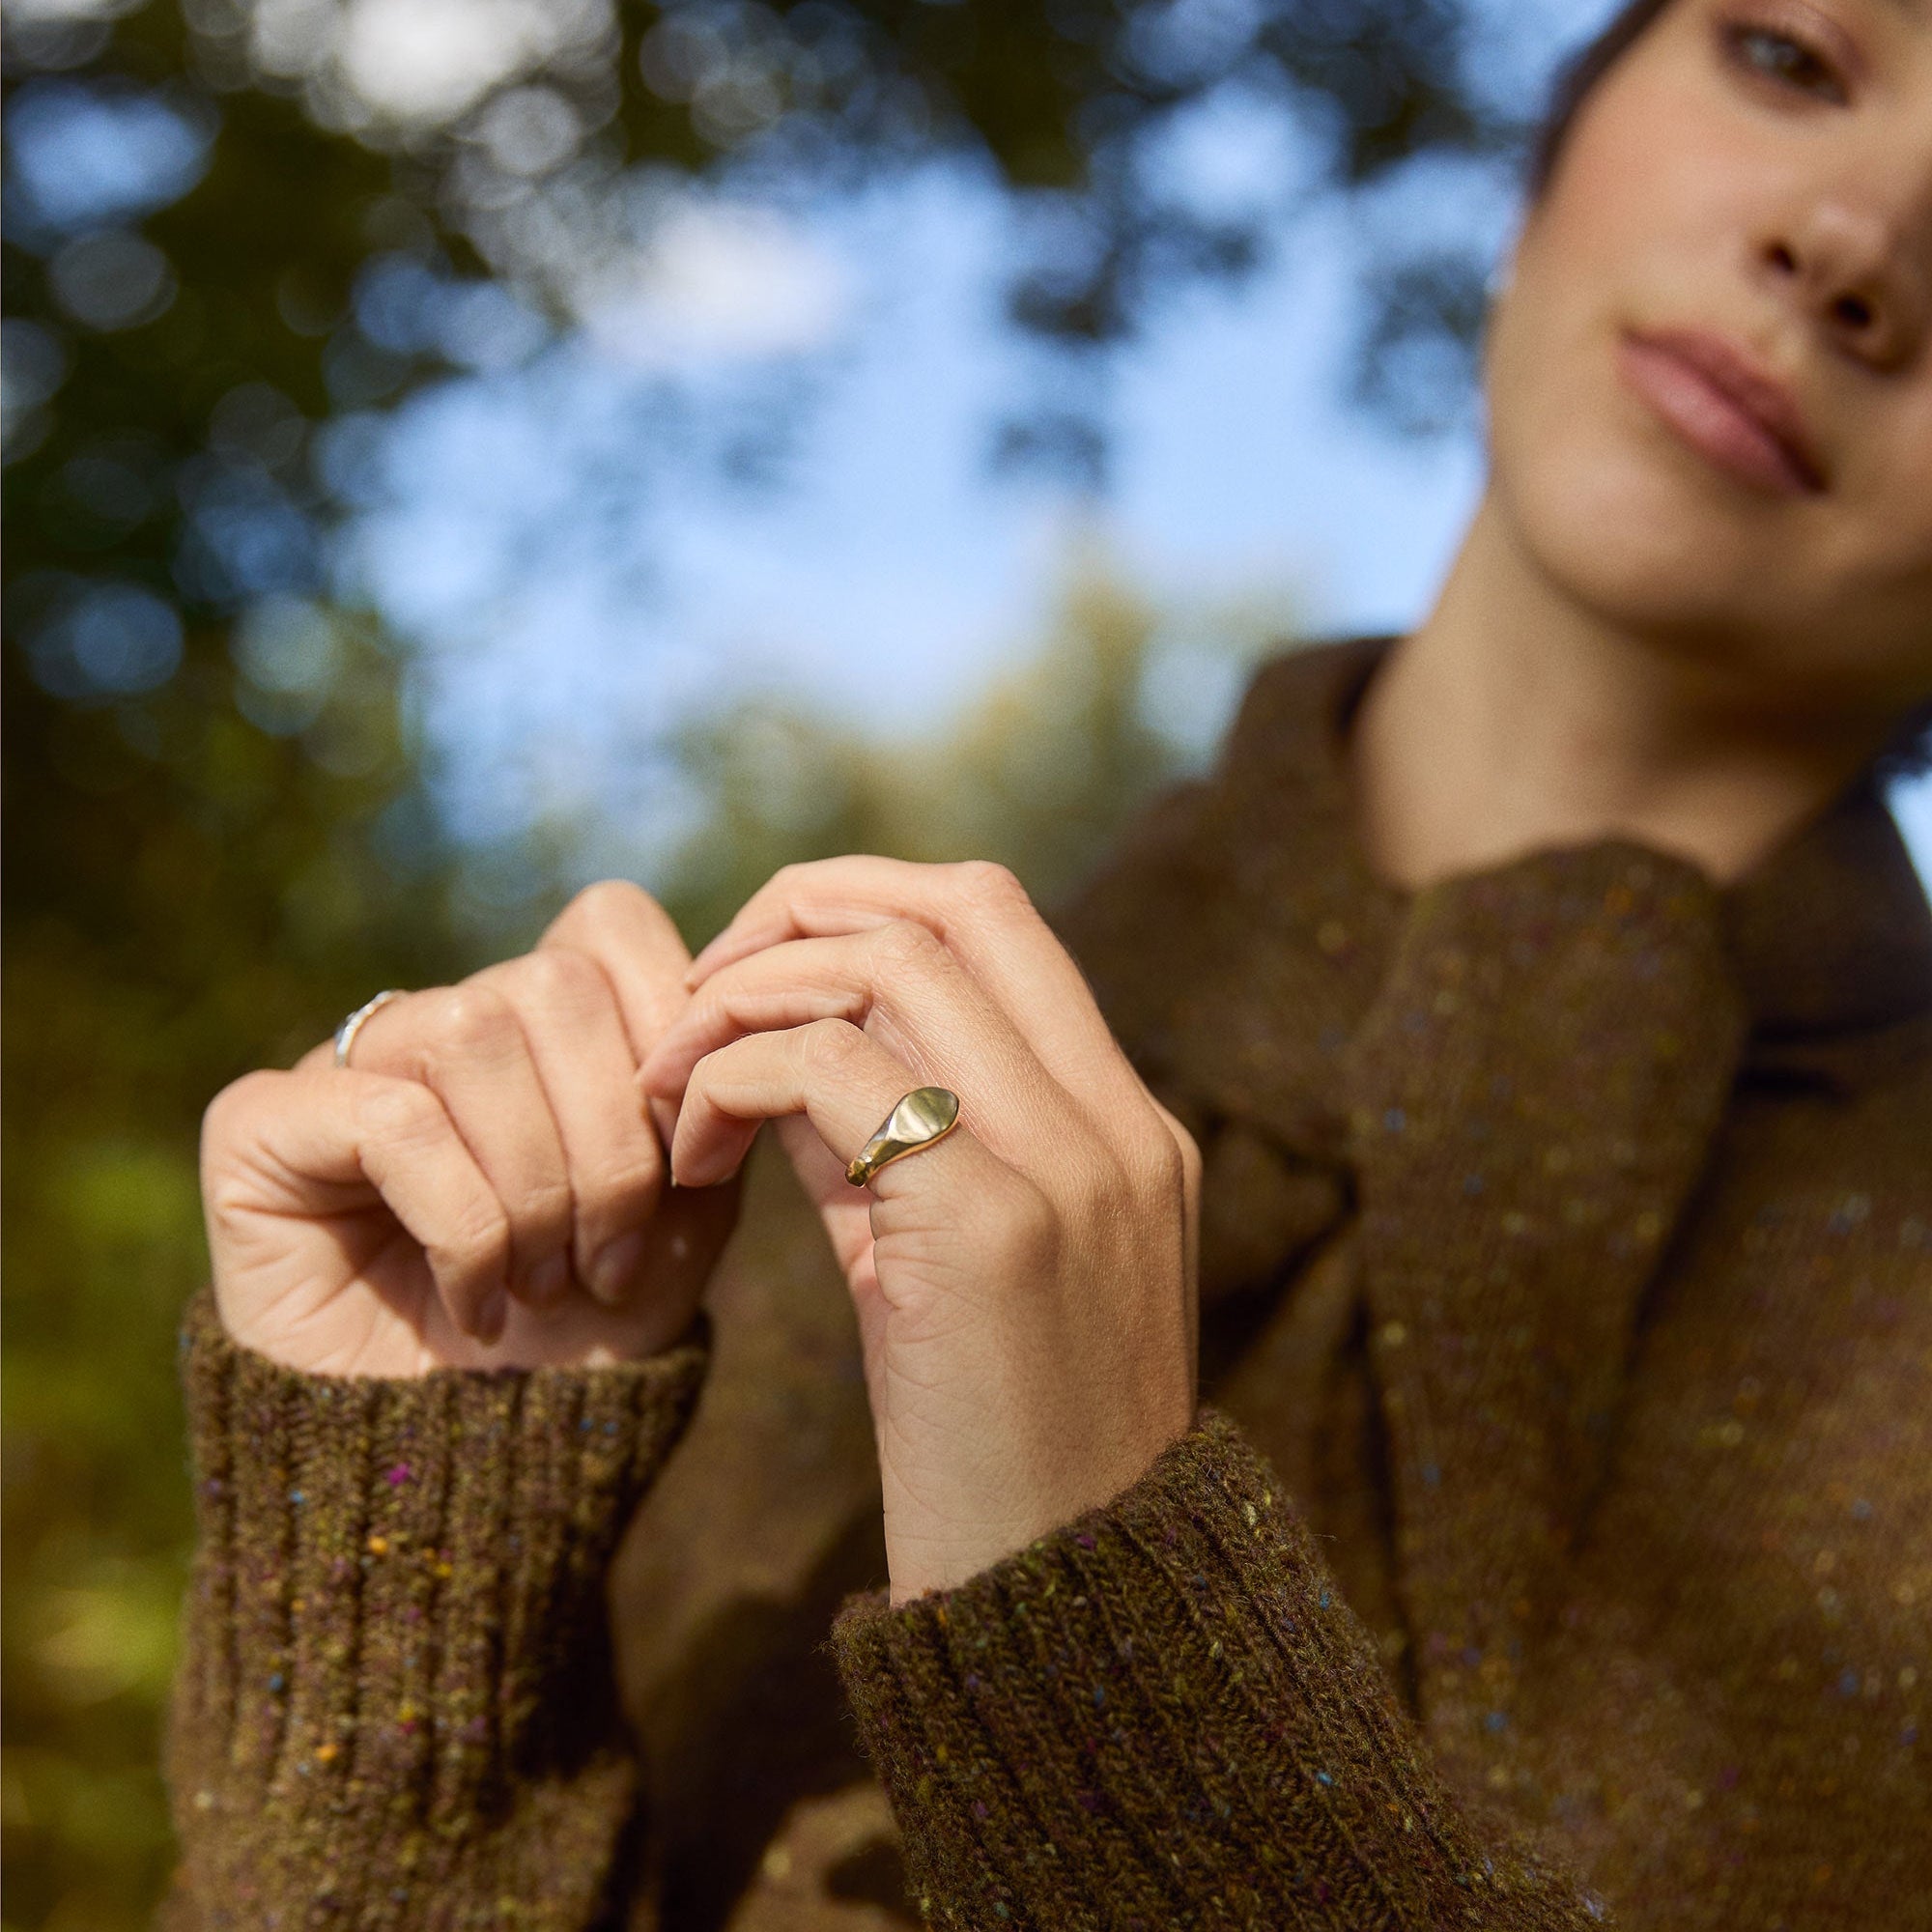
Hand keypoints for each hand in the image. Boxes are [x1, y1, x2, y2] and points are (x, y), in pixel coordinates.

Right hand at [201, 882, 739, 1376]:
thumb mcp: (683, 1217)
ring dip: (535, 1187)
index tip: (687, 1155)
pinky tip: (472, 1306)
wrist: (467, 1464)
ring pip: (473, 1034)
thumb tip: (718, 1026)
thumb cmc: (581, 1333)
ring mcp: (345, 1063)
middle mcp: (438, 1022)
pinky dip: (463, 1225)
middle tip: (603, 1264)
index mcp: (539, 1023)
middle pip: (553, 983)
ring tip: (537, 1286)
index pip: (607, 923)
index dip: (666, 1022)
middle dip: (609, 1141)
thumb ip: (709, 1106)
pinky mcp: (261, 1123)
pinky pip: (391, 1119)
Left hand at [639, 857, 1200, 1603]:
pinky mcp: (992, 1225)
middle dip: (799, 910)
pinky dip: (730, 1079)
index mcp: (1124, 1126)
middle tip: (696, 996)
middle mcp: (1114, 1123)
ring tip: (667, 1087)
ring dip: (743, 997)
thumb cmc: (997, 1453)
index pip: (998, 920)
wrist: (1063, 1609)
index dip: (861, 907)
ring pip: (887, 963)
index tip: (757, 979)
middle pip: (955, 901)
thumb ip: (888, 1147)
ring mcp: (1067, 1164)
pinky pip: (829, 1070)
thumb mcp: (949, 1268)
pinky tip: (688, 1156)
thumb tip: (770, 1049)